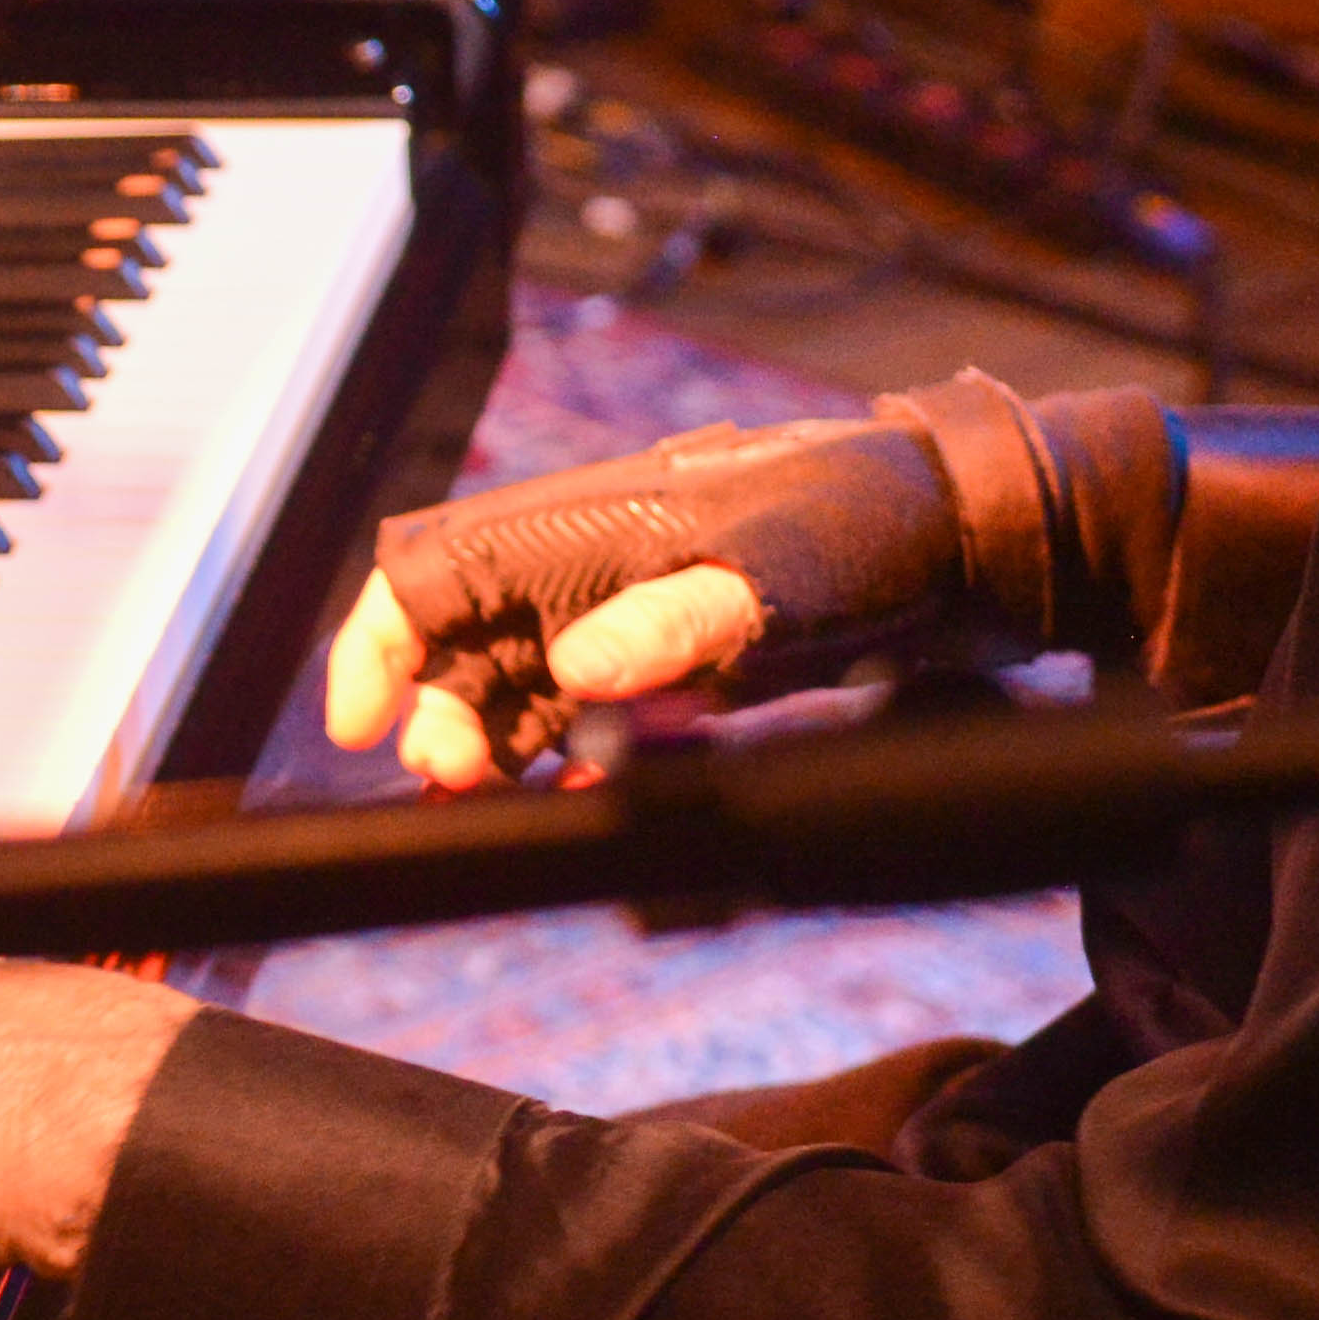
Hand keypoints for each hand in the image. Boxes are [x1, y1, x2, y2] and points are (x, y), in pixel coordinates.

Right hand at [322, 405, 982, 787]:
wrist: (962, 537)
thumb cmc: (871, 528)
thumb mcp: (781, 579)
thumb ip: (678, 619)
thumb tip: (578, 669)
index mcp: (589, 521)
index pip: (437, 571)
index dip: (380, 644)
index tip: (357, 725)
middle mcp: (590, 563)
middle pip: (463, 642)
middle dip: (439, 715)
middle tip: (457, 780)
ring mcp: (627, 611)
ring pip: (516, 686)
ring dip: (494, 745)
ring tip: (495, 798)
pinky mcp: (671, 655)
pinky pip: (584, 713)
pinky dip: (566, 755)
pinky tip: (582, 790)